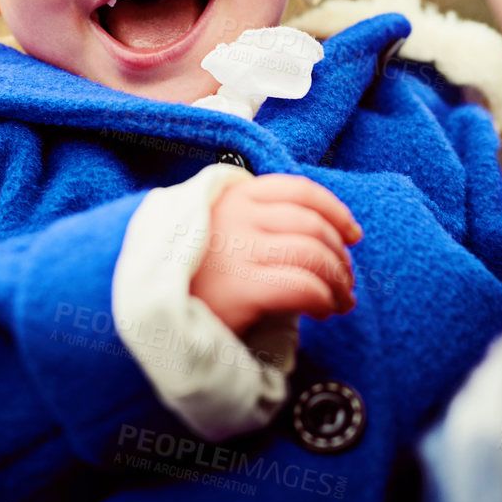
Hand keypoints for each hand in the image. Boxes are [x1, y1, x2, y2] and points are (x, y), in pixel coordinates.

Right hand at [190, 173, 361, 334]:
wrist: (148, 310)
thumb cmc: (192, 276)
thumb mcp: (220, 232)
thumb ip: (260, 224)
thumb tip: (325, 240)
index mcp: (234, 197)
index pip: (300, 190)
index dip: (336, 211)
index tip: (353, 234)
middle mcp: (237, 216)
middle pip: (313, 224)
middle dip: (340, 254)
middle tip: (346, 281)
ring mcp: (238, 250)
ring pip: (314, 253)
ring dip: (338, 279)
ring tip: (340, 301)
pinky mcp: (240, 287)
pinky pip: (302, 285)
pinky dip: (323, 298)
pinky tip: (322, 310)